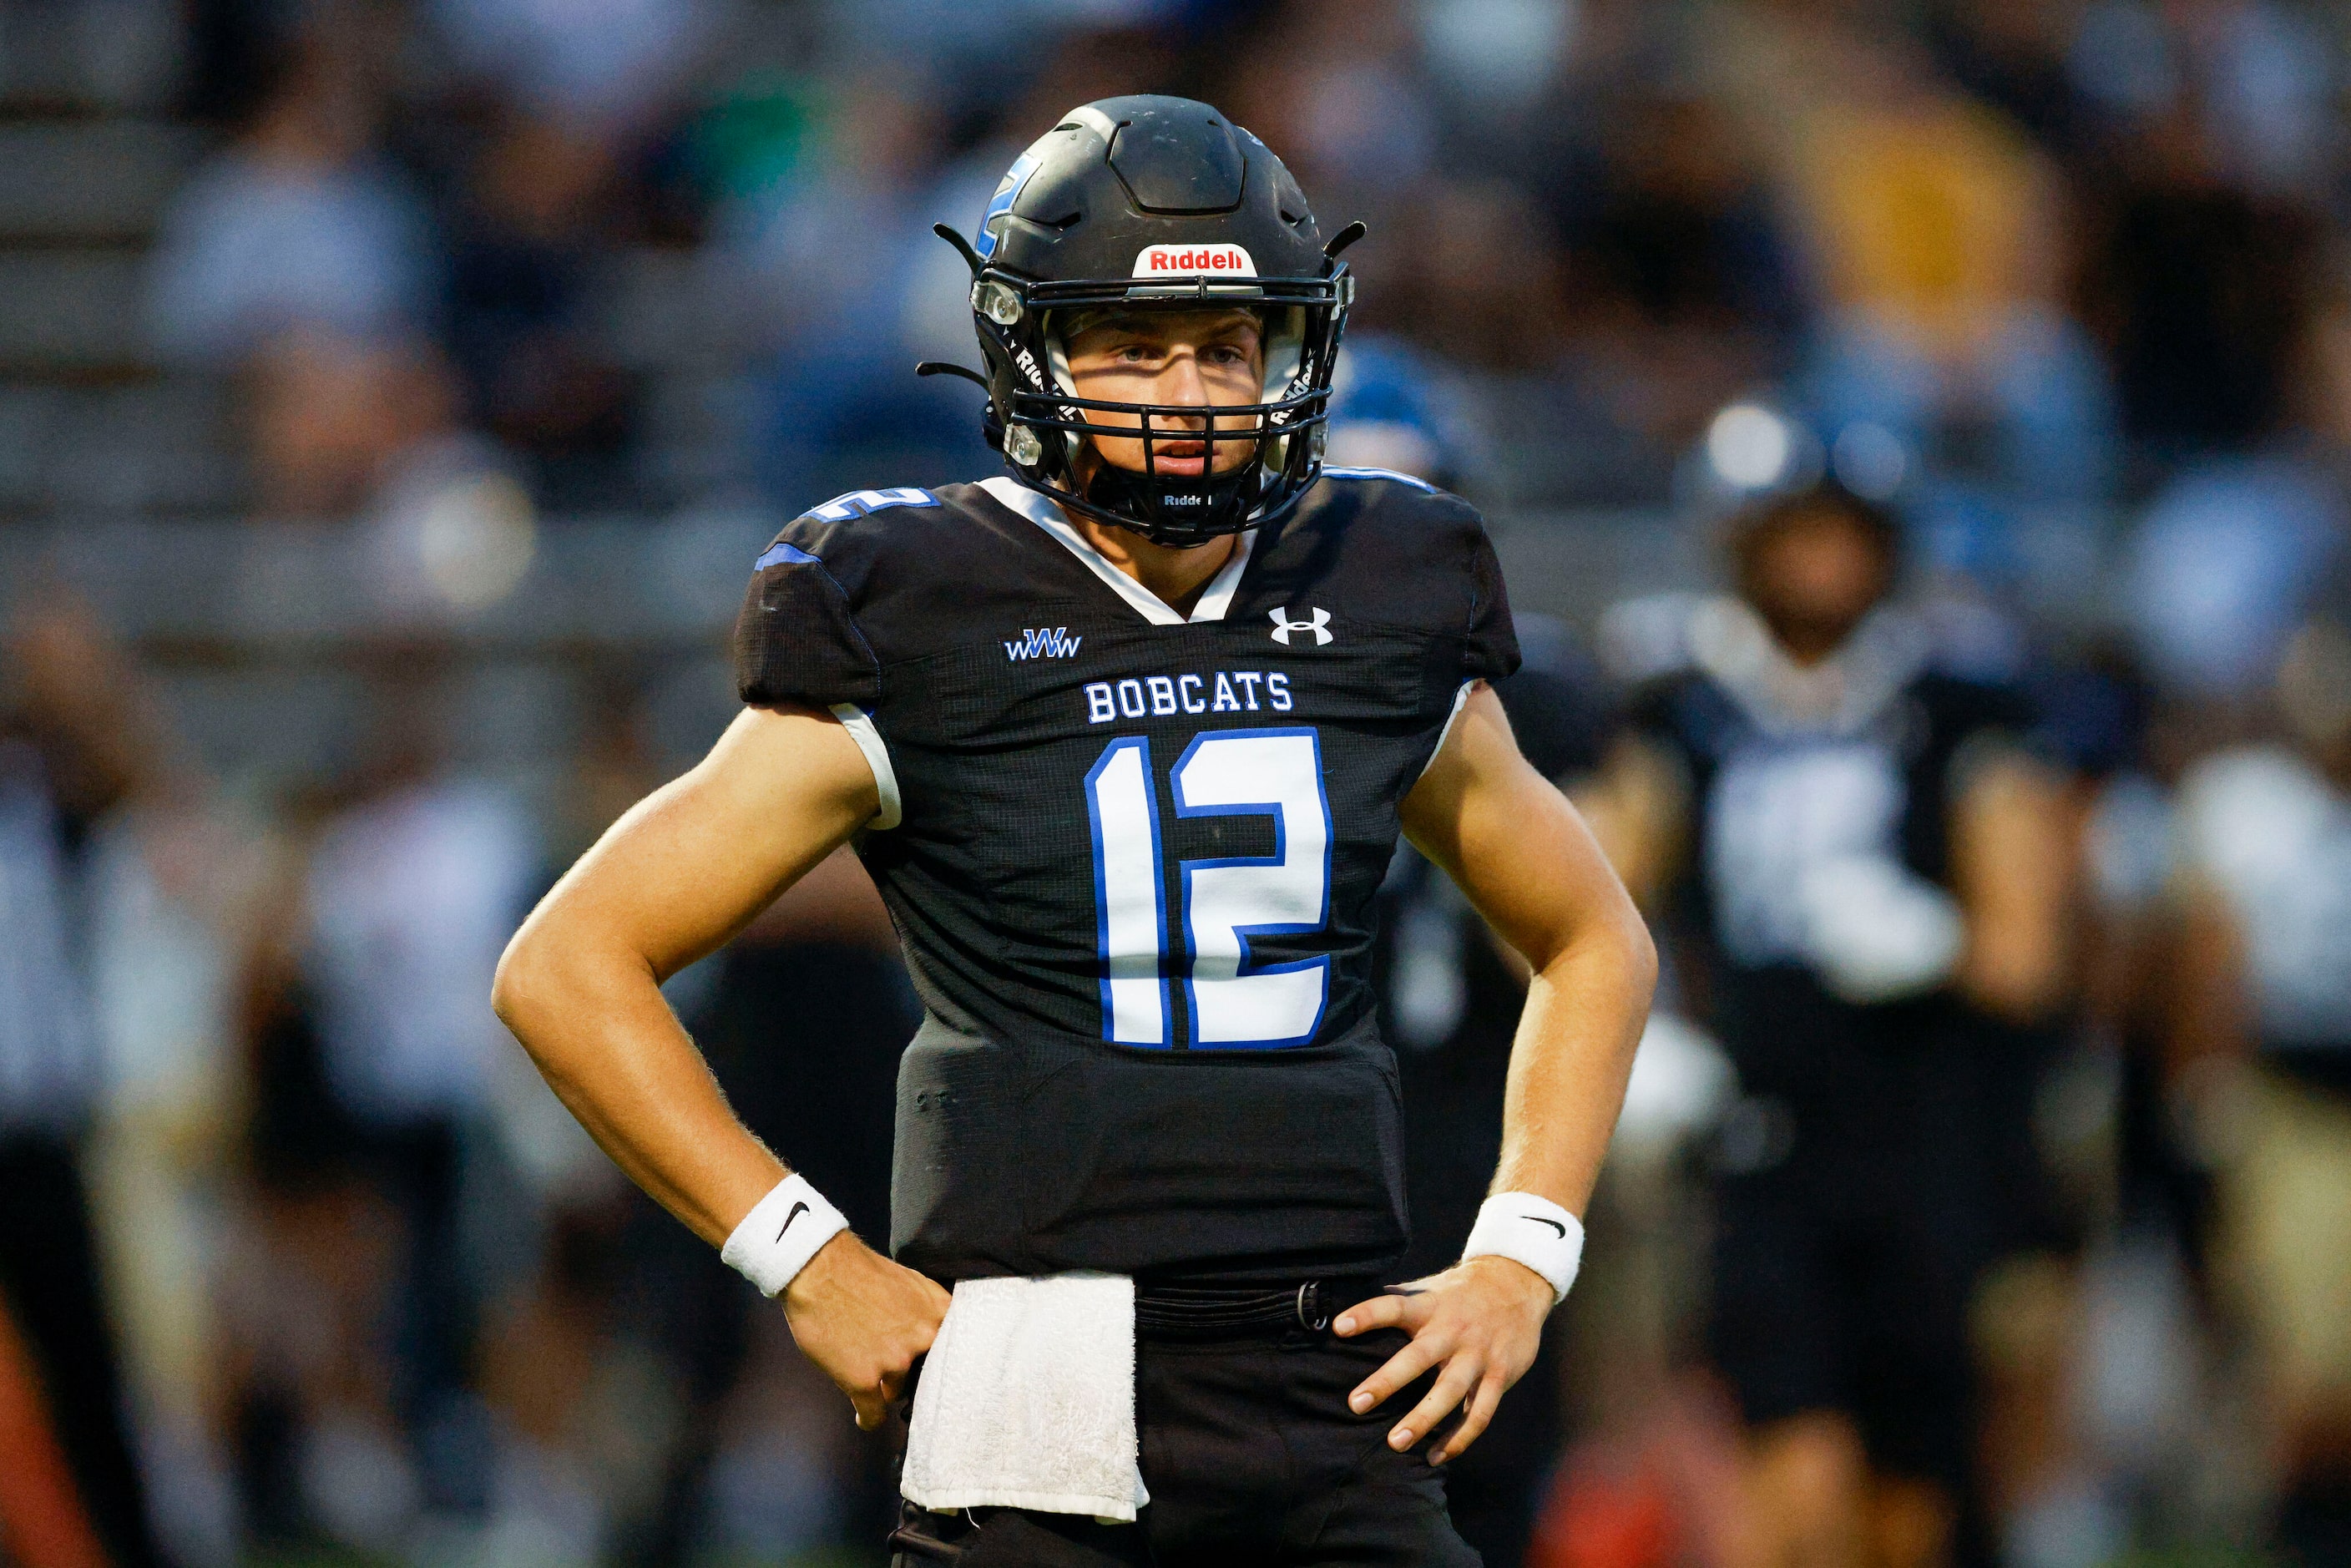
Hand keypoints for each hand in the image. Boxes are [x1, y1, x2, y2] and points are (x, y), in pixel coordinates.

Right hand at [781, 1232, 951, 1429]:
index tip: (935, 1372)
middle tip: (893, 1370)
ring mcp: (895, 1362)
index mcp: (939, 1313)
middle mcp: (924, 1340)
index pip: (955, 1352)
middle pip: (924, 1375)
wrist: (819, 1268)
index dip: (942, 1364)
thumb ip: (927, 1311)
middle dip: (909, 1374)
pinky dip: (869, 1418)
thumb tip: (932, 1334)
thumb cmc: (859, 1270)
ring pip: (895, 1392)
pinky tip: (865, 1419)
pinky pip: (873, 1414)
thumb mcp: (911, 1283)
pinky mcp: (864, 1381)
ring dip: (883, 1387)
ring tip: (870, 1377)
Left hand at [1332, 1255, 1552, 1463]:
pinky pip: (1479, 1414)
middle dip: (1387, 1381)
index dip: (1367, 1315)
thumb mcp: (1430, 1287)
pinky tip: (1434, 1457)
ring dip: (1423, 1419)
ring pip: (1450, 1391)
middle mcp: (1453, 1331)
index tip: (1339, 1327)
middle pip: (1419, 1357)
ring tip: (1395, 1443)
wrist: (1518, 1283)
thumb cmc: (1460, 1291)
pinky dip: (1458, 1439)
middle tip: (1356, 1404)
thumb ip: (1398, 1299)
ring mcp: (1478, 1355)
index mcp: (1430, 1306)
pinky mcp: (1500, 1376)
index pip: (1394, 1307)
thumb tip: (1348, 1300)